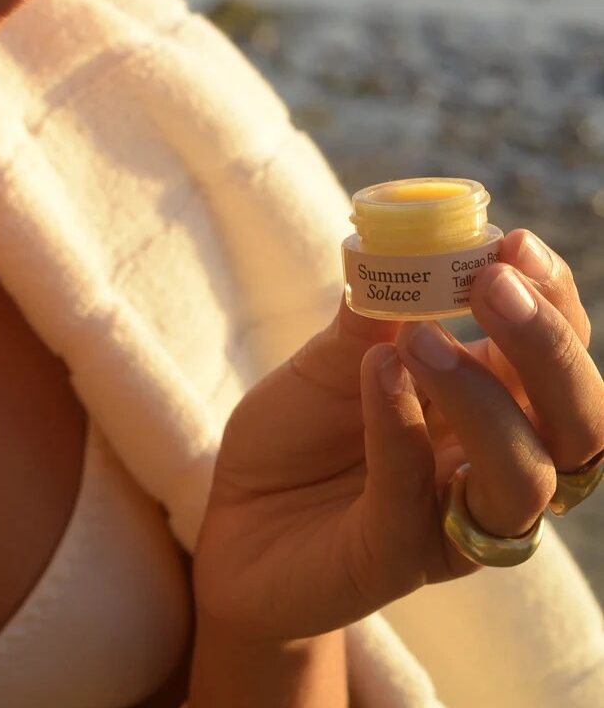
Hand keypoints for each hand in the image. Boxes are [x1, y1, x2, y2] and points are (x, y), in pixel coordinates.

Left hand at [191, 230, 603, 641]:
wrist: (232, 519)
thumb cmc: (300, 434)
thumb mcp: (332, 357)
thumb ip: (370, 311)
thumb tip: (392, 244)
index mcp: (497, 403)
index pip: (563, 353)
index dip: (554, 298)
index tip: (515, 243)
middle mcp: (496, 465)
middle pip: (580, 423)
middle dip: (547, 346)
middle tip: (494, 283)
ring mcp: (455, 519)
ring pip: (525, 477)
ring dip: (481, 396)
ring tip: (418, 337)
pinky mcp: (399, 558)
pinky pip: (416, 501)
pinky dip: (400, 430)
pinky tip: (376, 373)